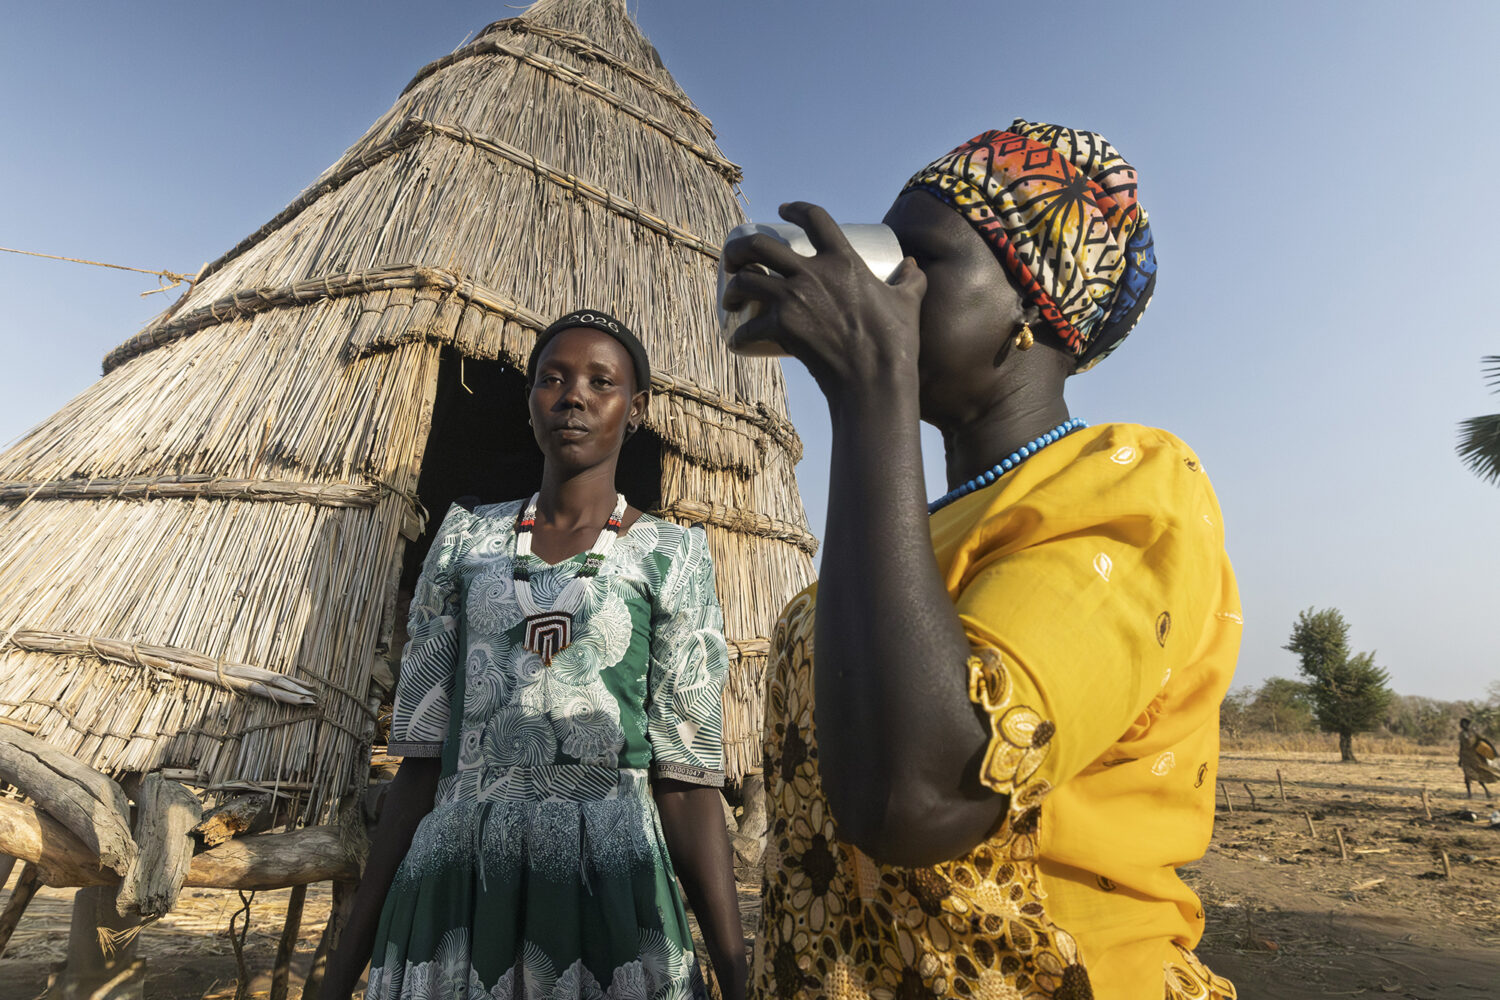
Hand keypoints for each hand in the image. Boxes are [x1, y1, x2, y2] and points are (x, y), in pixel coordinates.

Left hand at [721, 202, 925, 395]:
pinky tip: (736, 339)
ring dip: (732, 288)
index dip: (796, 208)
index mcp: (843, 259)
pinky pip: (748, 326)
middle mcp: (813, 272)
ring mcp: (795, 298)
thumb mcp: (908, 301)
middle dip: (739, 248)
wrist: (875, 380)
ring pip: (746, 280)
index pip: (815, 218)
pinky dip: (739, 334)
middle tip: (735, 259)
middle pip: (760, 245)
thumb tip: (911, 264)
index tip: (783, 209)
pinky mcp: (783, 326)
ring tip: (730, 298)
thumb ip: (912, 279)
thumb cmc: (895, 343)